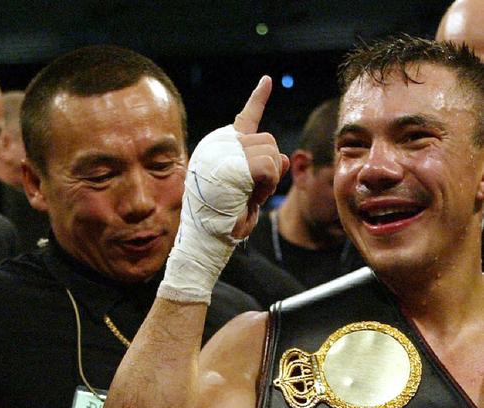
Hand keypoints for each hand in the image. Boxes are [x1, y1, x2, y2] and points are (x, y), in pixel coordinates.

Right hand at [232, 75, 289, 238]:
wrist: (206, 239)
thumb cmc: (224, 222)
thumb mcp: (250, 193)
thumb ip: (266, 171)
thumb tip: (285, 158)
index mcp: (218, 148)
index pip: (245, 120)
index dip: (258, 100)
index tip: (268, 82)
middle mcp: (217, 144)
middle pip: (267, 140)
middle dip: (269, 169)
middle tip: (252, 193)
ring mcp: (223, 151)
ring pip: (271, 152)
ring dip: (269, 179)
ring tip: (250, 196)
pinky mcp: (232, 164)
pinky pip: (269, 166)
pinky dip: (268, 184)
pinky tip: (253, 196)